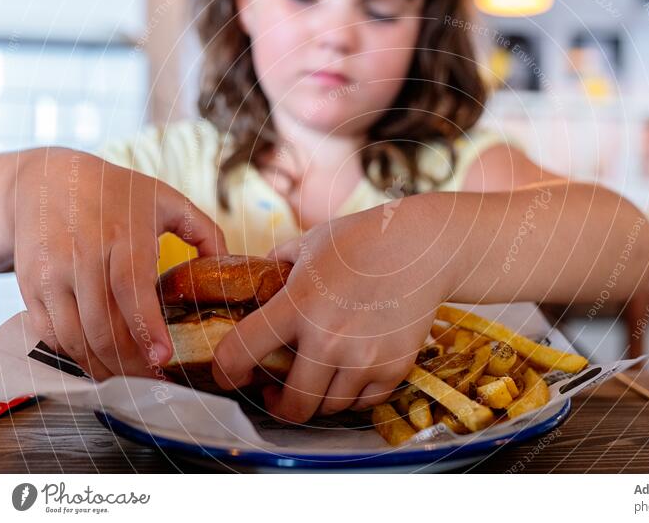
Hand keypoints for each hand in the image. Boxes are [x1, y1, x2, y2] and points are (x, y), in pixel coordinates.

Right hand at [11, 148, 224, 379]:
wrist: (46, 180)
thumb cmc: (115, 192)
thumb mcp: (166, 199)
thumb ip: (204, 231)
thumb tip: (226, 265)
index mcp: (122, 236)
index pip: (131, 291)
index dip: (146, 328)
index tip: (163, 357)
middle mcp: (83, 257)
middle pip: (103, 325)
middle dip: (130, 362)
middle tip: (154, 380)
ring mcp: (52, 274)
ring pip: (75, 336)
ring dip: (103, 365)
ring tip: (129, 378)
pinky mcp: (30, 286)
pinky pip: (51, 333)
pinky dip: (75, 354)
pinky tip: (98, 360)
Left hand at [212, 195, 456, 422]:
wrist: (422, 246)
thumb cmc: (362, 239)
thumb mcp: (308, 244)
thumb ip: (275, 267)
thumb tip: (253, 281)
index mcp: (298, 304)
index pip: (241, 353)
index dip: (226, 372)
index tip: (228, 376)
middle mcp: (329, 338)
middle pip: (293, 406)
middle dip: (279, 405)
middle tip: (276, 393)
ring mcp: (364, 357)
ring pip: (329, 408)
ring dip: (319, 398)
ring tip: (318, 379)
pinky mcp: (394, 367)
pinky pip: (364, 402)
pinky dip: (354, 395)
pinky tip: (350, 374)